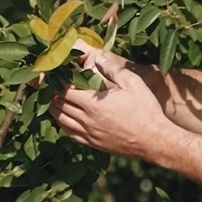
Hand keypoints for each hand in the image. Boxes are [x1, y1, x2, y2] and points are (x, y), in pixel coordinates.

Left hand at [48, 52, 167, 159]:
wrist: (155, 141)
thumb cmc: (146, 110)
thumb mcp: (133, 83)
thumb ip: (113, 69)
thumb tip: (98, 57)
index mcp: (93, 103)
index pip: (64, 90)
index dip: (56, 82)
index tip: (53, 74)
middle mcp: (86, 120)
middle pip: (59, 106)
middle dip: (51, 94)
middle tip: (47, 85)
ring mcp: (88, 134)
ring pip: (61, 121)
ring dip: (54, 109)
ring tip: (51, 100)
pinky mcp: (93, 144)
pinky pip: (70, 134)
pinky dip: (63, 125)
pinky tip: (63, 120)